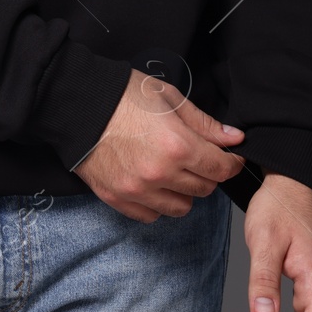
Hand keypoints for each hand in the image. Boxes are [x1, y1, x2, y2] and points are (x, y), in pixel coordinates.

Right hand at [72, 67, 245, 221]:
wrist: (77, 104)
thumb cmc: (123, 95)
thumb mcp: (169, 98)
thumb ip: (204, 123)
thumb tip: (234, 138)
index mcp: (177, 145)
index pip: (221, 169)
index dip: (232, 163)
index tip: (230, 157)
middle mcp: (159, 174)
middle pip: (204, 189)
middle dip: (207, 174)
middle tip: (197, 157)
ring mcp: (137, 190)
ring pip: (181, 208)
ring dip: (184, 192)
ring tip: (173, 171)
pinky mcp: (117, 198)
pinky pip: (151, 216)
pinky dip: (157, 203)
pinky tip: (152, 183)